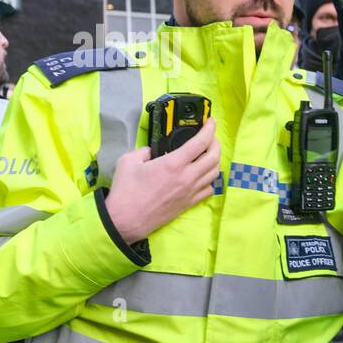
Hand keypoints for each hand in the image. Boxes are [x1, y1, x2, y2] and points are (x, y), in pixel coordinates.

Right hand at [105, 119, 220, 244]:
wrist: (126, 219)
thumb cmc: (126, 191)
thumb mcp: (129, 160)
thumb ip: (145, 150)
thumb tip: (154, 150)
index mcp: (173, 164)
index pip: (200, 142)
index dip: (209, 129)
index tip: (211, 122)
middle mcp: (187, 177)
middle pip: (214, 157)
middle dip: (216, 143)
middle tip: (210, 136)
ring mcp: (190, 192)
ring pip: (215, 173)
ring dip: (215, 160)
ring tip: (208, 153)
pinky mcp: (189, 203)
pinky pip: (209, 189)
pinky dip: (210, 179)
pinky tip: (204, 174)